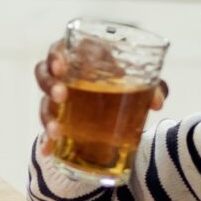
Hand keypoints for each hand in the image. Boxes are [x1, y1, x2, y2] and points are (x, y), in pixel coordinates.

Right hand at [35, 43, 167, 139]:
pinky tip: (48, 150)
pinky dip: (45, 140)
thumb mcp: (140, 80)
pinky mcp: (59, 118)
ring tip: (56, 131)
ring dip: (47, 116)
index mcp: (78, 55)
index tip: (61, 67)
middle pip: (43, 73)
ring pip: (44, 101)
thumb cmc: (125, 79)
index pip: (60, 50)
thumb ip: (152, 86)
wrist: (120, 100)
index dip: (56, 57)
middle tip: (61, 95)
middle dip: (49, 84)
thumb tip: (157, 103)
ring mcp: (57, 97)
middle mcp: (62, 75)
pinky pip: (47, 127)